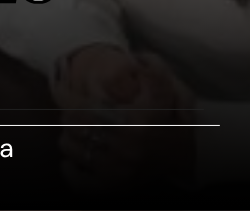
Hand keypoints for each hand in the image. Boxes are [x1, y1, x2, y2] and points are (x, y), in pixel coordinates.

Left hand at [55, 44, 194, 191]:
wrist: (187, 179)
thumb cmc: (173, 138)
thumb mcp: (170, 106)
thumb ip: (156, 79)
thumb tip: (140, 58)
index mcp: (133, 124)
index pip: (79, 104)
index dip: (65, 95)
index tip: (63, 91)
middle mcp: (122, 149)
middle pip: (71, 123)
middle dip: (69, 117)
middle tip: (74, 115)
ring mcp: (114, 173)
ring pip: (69, 147)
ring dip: (70, 139)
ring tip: (79, 136)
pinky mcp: (109, 192)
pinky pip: (74, 176)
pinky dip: (71, 168)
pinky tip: (80, 162)